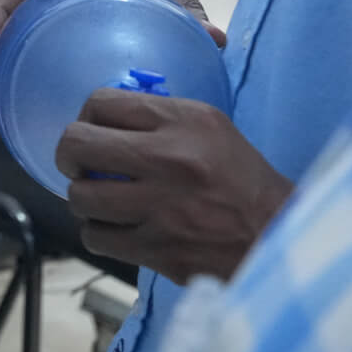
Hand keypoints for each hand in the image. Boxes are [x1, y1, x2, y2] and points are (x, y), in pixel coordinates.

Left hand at [55, 89, 293, 283]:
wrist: (282, 241)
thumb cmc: (243, 183)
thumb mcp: (212, 130)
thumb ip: (159, 119)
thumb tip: (101, 116)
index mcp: (185, 121)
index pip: (101, 102)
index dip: (86, 117)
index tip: (92, 132)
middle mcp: (170, 159)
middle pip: (77, 144)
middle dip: (69, 156)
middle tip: (80, 166)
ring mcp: (162, 207)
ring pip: (79, 196)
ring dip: (84, 200)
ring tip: (102, 202)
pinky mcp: (158, 249)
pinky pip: (96, 237)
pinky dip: (99, 234)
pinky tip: (118, 231)